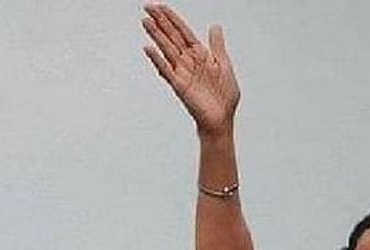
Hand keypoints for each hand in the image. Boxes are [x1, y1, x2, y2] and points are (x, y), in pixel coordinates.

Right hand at [141, 4, 239, 135]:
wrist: (222, 118)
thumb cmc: (224, 96)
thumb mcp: (224, 65)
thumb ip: (217, 45)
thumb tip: (215, 26)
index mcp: (200, 55)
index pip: (183, 32)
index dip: (172, 19)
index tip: (161, 7)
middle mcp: (188, 61)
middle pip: (171, 36)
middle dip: (160, 21)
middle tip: (147, 7)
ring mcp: (182, 72)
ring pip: (167, 49)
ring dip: (156, 35)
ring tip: (145, 22)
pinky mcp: (179, 85)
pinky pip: (166, 70)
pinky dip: (157, 59)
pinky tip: (149, 49)